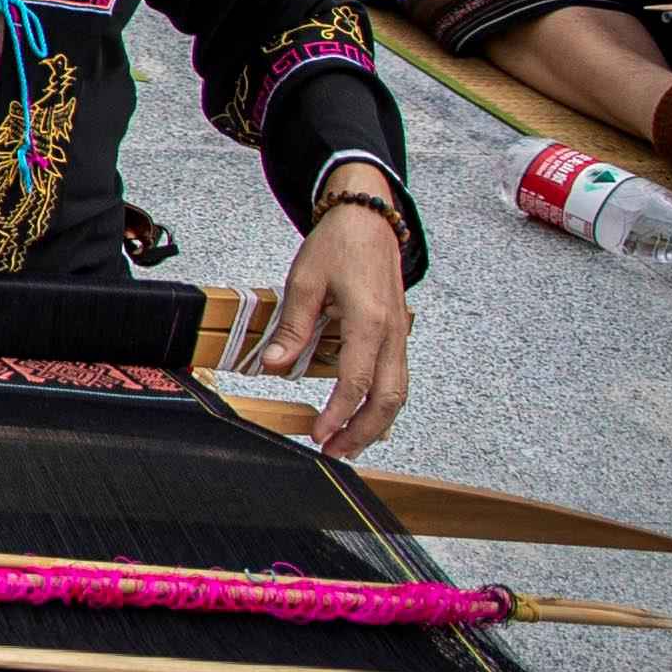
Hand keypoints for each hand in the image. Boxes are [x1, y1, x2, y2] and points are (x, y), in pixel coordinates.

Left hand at [247, 192, 414, 459]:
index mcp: (370, 321)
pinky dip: (382, 401)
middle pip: (388, 397)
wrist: (368, 218)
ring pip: (398, 391)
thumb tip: (271, 365)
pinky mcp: (398, 333)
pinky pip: (397, 376)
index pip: (357, 381)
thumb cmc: (338, 245)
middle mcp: (393, 333)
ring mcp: (400, 334)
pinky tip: (362, 415)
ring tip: (348, 443)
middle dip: (364, 430)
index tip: (318, 434)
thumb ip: (292, 327)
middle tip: (335, 452)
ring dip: (376, 422)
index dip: (338, 413)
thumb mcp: (304, 281)